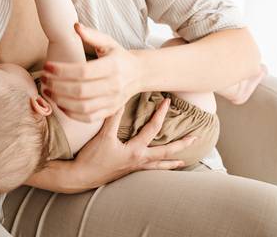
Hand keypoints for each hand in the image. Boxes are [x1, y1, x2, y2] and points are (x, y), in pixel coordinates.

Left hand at [42, 22, 142, 121]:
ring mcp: (112, 101)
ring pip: (82, 107)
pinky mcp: (109, 111)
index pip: (83, 71)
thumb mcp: (108, 42)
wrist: (139, 74)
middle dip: (57, 86)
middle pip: (80, 91)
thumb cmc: (119, 56)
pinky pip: (88, 118)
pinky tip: (59, 103)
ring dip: (60, 100)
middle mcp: (114, 86)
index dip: (62, 70)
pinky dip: (71, 113)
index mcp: (113, 67)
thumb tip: (75, 26)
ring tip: (47, 90)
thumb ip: (92, 35)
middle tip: (43, 79)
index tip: (47, 66)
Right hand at [70, 99, 196, 188]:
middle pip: (166, 152)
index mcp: (135, 150)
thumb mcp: (103, 135)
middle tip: (194, 137)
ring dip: (173, 162)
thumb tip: (120, 99)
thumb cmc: (92, 157)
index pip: (152, 128)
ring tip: (183, 161)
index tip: (167, 102)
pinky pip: (149, 172)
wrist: (81, 177)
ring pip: (160, 166)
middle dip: (181, 144)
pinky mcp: (129, 173)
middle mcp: (139, 160)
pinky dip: (158, 170)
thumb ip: (112, 117)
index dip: (160, 114)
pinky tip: (158, 169)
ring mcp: (135, 169)